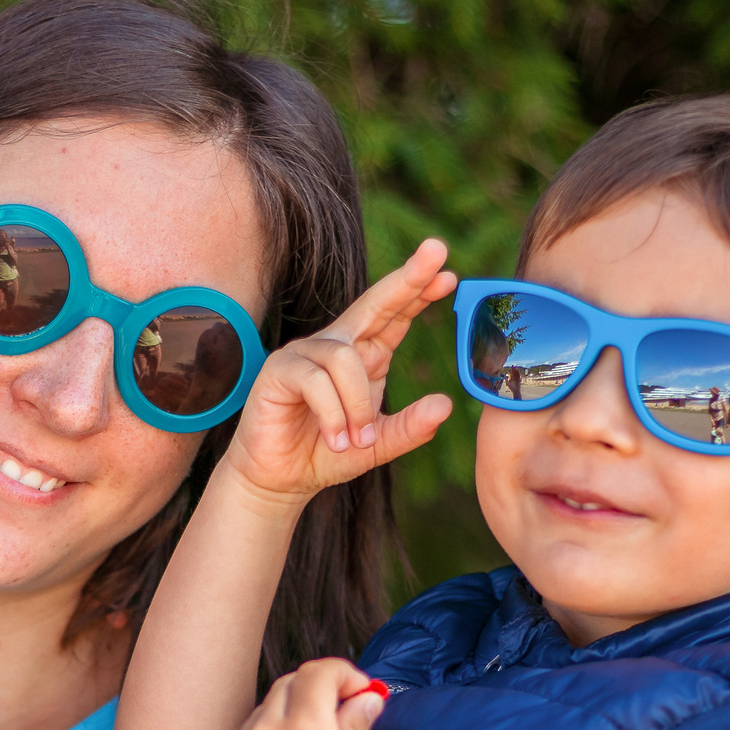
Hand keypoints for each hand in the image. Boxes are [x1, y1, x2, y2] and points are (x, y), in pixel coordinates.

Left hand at [205, 659, 390, 729]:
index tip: (356, 689)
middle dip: (315, 693)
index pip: (320, 673)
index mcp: (308, 728)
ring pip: (261, 717)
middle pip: (288, 687)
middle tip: (335, 715)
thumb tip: (364, 698)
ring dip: (285, 723)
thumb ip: (357, 726)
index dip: (343, 674)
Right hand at [218, 241, 456, 507]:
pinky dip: (332, 414)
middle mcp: (336, 346)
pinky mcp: (278, 370)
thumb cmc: (326, 455)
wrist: (279, 481)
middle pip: (374, 303)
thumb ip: (410, 427)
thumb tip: (445, 405)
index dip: (419, 291)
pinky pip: (316, 380)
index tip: (450, 275)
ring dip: (357, 405)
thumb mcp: (378, 444)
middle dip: (406, 278)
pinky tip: (335, 439)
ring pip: (346, 359)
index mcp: (364, 355)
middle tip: (436, 249)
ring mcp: (305, 353)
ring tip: (356, 440)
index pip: (395, 315)